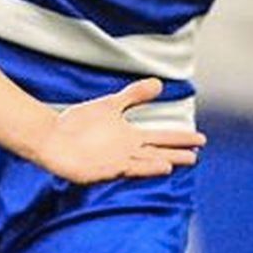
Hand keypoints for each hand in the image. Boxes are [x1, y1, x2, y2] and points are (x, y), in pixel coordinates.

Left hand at [32, 78, 205, 183]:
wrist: (51, 136)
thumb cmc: (77, 123)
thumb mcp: (110, 105)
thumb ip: (133, 95)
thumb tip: (158, 83)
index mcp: (129, 137)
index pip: (161, 137)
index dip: (180, 138)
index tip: (201, 139)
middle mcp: (127, 150)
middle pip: (159, 151)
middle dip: (178, 152)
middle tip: (198, 153)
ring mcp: (119, 160)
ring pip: (149, 161)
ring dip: (166, 160)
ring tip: (187, 160)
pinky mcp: (108, 169)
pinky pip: (132, 169)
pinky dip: (147, 167)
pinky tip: (163, 167)